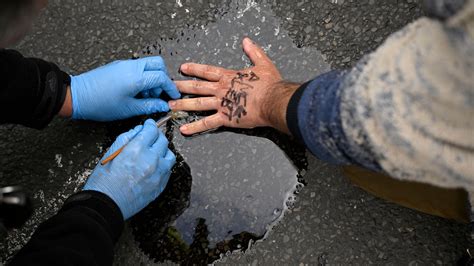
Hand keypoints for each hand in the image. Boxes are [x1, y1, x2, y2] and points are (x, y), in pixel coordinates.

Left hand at [71, 56, 180, 120]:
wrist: (77, 96)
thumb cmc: (100, 104)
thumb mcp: (129, 109)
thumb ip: (150, 106)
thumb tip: (163, 106)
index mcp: (136, 77)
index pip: (162, 78)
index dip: (171, 88)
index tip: (173, 96)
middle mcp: (132, 66)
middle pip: (158, 64)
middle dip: (163, 78)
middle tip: (159, 93)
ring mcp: (124, 64)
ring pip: (148, 64)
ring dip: (152, 77)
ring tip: (145, 95)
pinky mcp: (118, 66)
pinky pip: (137, 67)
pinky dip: (142, 76)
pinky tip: (136, 91)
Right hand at [83, 119, 175, 218]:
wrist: (106, 206)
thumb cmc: (104, 181)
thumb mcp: (110, 154)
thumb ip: (126, 138)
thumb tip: (138, 130)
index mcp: (136, 150)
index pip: (152, 130)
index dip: (150, 125)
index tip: (148, 125)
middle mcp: (151, 160)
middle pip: (163, 141)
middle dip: (156, 136)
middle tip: (150, 137)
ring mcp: (158, 174)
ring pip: (169, 155)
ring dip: (163, 151)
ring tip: (153, 152)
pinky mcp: (160, 185)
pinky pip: (168, 170)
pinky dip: (163, 164)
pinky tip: (154, 166)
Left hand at [169, 37, 298, 134]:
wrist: (273, 101)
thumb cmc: (270, 85)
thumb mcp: (263, 63)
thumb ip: (253, 52)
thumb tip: (247, 41)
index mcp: (229, 77)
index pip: (207, 71)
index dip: (194, 69)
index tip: (183, 68)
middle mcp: (221, 90)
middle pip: (197, 87)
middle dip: (182, 86)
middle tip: (169, 86)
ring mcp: (221, 104)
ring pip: (197, 104)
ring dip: (183, 104)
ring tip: (170, 105)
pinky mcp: (226, 118)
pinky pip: (207, 123)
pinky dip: (195, 127)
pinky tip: (184, 129)